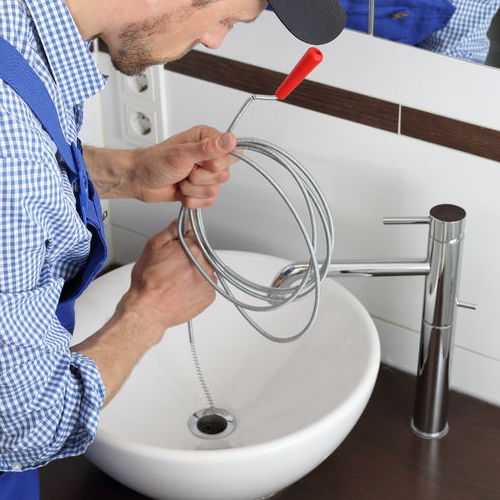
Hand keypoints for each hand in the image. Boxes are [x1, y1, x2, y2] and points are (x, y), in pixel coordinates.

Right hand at [117, 220, 215, 341]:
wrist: (148, 310)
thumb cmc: (148, 281)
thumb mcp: (153, 245)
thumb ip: (172, 229)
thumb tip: (183, 220)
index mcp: (193, 248)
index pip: (194, 236)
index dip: (182, 241)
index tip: (175, 249)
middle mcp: (205, 264)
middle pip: (200, 253)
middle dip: (188, 257)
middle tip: (172, 267)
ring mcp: (209, 281)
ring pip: (204, 269)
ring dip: (194, 271)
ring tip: (176, 280)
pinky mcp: (209, 296)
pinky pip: (206, 285)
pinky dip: (197, 286)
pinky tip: (182, 289)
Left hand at [129, 126, 237, 207]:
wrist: (139, 180)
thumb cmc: (154, 162)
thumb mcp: (182, 154)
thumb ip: (208, 148)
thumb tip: (230, 139)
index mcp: (207, 139)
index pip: (231, 154)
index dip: (215, 163)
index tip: (199, 162)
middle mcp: (208, 156)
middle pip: (223, 175)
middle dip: (200, 178)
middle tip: (186, 171)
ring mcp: (205, 174)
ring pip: (214, 190)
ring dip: (192, 189)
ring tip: (180, 180)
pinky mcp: (201, 189)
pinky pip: (208, 201)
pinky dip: (192, 199)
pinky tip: (181, 190)